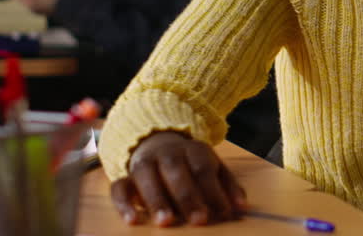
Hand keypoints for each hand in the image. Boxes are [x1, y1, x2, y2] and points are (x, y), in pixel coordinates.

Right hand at [110, 131, 245, 226]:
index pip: (203, 169)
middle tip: (198, 220)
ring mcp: (144, 163)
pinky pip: (119, 188)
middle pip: (177, 173)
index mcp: (193, 150)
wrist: (156, 141)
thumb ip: (228, 186)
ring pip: (147, 178)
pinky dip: (124, 204)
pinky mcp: (125, 176)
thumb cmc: (190, 163)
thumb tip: (242, 208)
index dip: (213, 191)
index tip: (222, 212)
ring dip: (157, 200)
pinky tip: (132, 220)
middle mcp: (167, 154)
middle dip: (188, 197)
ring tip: (166, 222)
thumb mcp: (213, 167)